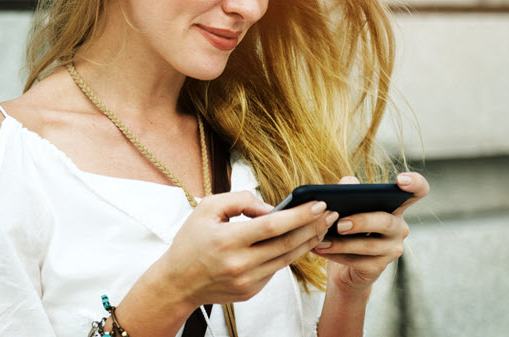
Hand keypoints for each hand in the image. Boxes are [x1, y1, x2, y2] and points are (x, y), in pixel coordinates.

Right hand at [143, 191, 337, 307]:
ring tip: (322, 225)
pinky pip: (276, 269)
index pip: (272, 226)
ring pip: (287, 259)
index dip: (299, 215)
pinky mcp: (251, 291)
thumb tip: (272, 207)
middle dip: (313, 227)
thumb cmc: (191, 241)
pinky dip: (289, 254)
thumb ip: (240, 200)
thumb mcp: (208, 209)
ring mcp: (247, 281)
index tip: (318, 203)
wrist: (177, 283)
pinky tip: (300, 241)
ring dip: (308, 241)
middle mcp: (239, 264)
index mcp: (227, 241)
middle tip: (330, 213)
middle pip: (287, 244)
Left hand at [312, 173, 428, 294]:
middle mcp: (399, 227)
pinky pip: (357, 261)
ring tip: (320, 240)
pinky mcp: (379, 267)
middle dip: (361, 222)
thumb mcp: (346, 207)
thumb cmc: (347, 230)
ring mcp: (392, 249)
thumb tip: (346, 184)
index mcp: (394, 206)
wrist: (343, 268)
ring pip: (369, 245)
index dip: (415, 183)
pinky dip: (335, 254)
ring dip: (341, 243)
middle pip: (385, 221)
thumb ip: (348, 190)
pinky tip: (318, 249)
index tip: (400, 180)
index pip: (417, 191)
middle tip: (339, 224)